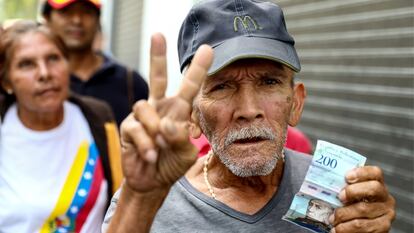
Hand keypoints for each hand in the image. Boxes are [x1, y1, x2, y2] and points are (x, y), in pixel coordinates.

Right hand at [120, 33, 212, 192]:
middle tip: (157, 34)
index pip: (189, 87)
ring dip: (155, 129)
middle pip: (157, 77)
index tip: (207, 49)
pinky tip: (151, 155)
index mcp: (178, 110)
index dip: (197, 69)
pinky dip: (146, 144)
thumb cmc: (171, 164)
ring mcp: (142, 117)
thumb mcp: (185, 153)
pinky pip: (137, 128)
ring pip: (145, 107)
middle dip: (157, 56)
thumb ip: (181, 138)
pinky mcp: (128, 128)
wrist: (152, 182)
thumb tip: (166, 123)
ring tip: (160, 146)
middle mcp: (160, 108)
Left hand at [330, 166, 395, 232]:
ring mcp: (386, 213)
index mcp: (377, 185)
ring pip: (364, 210)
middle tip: (339, 197)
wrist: (359, 230)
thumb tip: (324, 176)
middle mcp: (385, 198)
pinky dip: (346, 228)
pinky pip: (363, 227)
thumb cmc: (351, 209)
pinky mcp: (382, 228)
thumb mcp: (349, 196)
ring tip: (332, 219)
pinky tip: (337, 229)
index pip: (375, 172)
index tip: (347, 177)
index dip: (362, 172)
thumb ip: (343, 187)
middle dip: (353, 191)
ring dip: (343, 215)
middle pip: (372, 188)